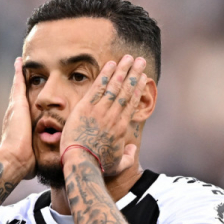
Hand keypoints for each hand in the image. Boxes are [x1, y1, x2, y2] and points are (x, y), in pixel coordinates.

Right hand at [0, 57, 35, 180]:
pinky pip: (19, 84)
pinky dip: (18, 73)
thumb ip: (35, 155)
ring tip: (20, 63)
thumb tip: (39, 165)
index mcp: (17, 126)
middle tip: (20, 70)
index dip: (23, 101)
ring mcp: (14, 109)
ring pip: (17, 88)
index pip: (21, 110)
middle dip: (19, 84)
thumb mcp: (30, 156)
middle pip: (16, 95)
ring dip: (18, 76)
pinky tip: (20, 62)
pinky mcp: (17, 105)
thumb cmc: (23, 163)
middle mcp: (13, 115)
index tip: (25, 93)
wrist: (12, 160)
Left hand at [60, 55, 148, 175]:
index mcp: (121, 127)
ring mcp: (100, 110)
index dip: (138, 88)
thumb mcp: (117, 165)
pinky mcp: (85, 107)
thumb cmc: (98, 166)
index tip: (143, 77)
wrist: (81, 162)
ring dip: (122, 70)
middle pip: (126, 90)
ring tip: (128, 57)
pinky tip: (111, 64)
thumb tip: (131, 149)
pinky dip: (105, 75)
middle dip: (134, 73)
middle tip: (140, 60)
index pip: (131, 102)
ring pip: (114, 85)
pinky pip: (97, 87)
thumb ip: (127, 157)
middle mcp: (113, 115)